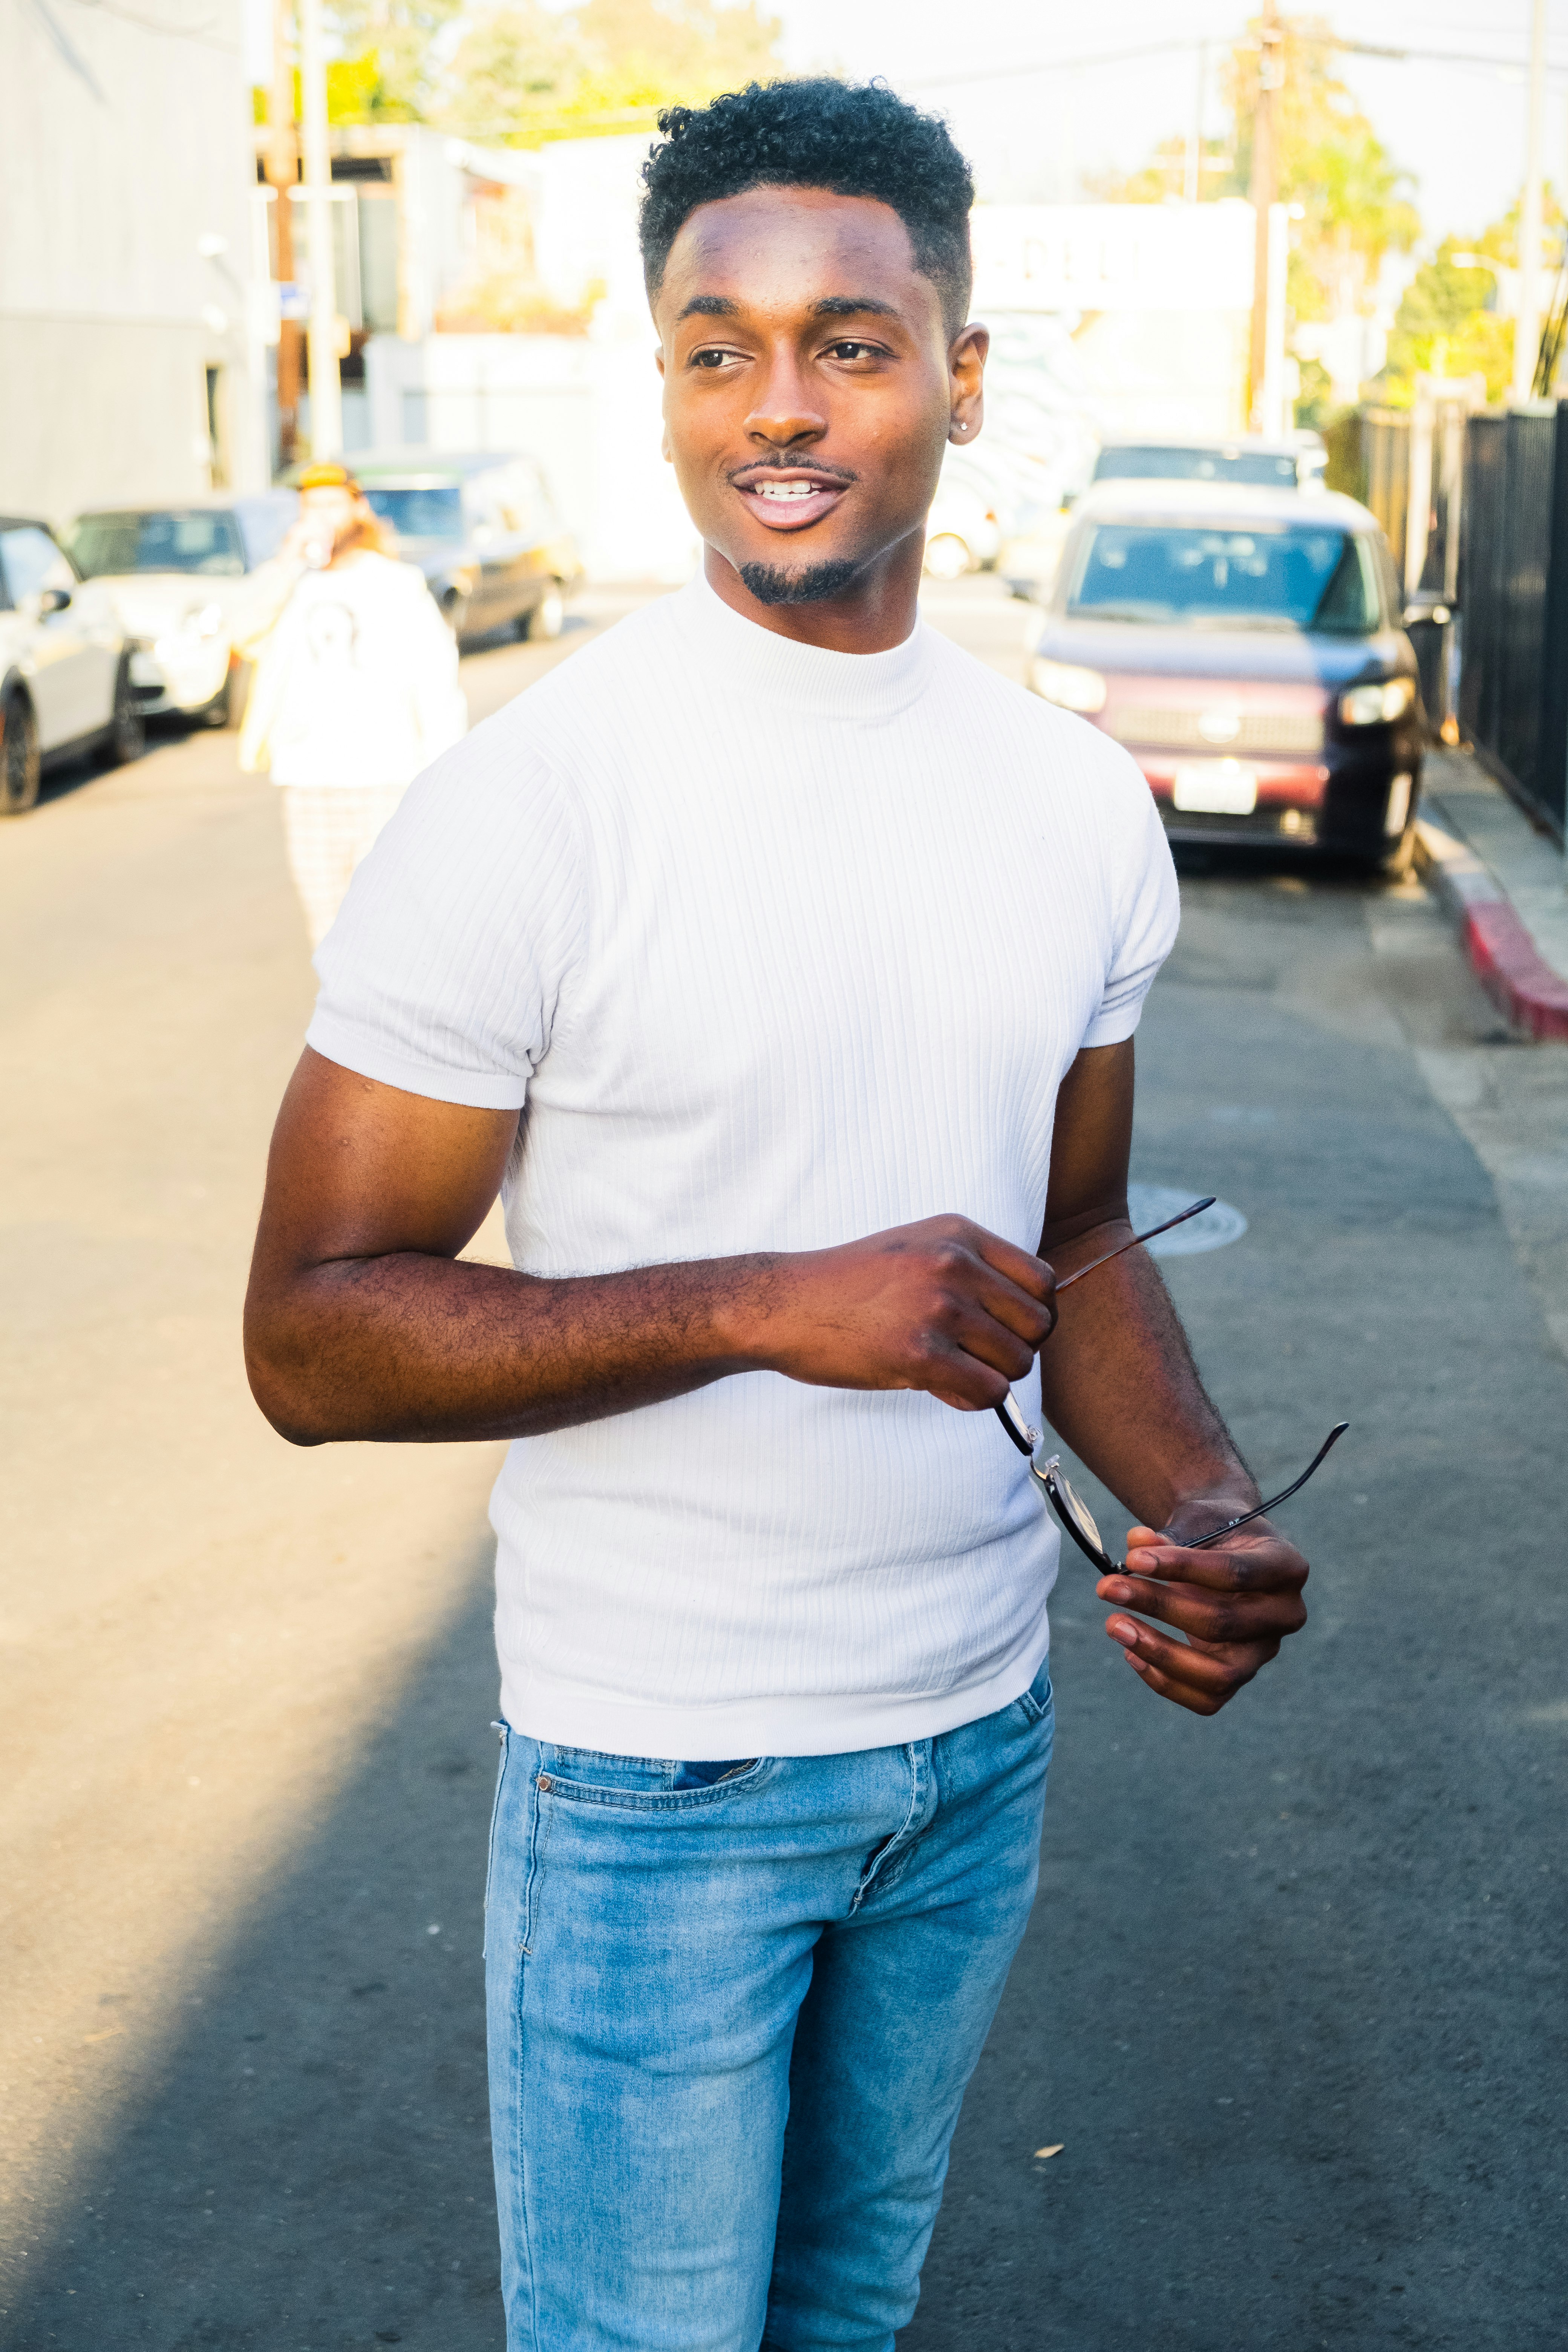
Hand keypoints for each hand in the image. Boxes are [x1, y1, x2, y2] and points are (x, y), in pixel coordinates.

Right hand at [751, 1214, 1055, 1411]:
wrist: (783, 1305)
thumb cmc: (846, 1285)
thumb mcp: (914, 1248)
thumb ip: (967, 1270)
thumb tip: (1019, 1321)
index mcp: (959, 1235)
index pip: (1042, 1280)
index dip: (1030, 1314)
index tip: (1002, 1329)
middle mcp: (956, 1264)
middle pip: (1039, 1323)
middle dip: (1016, 1349)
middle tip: (979, 1358)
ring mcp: (939, 1308)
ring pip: (1017, 1361)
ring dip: (994, 1377)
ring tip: (955, 1373)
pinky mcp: (920, 1354)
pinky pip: (988, 1391)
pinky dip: (974, 1400)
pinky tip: (943, 1390)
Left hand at [1096, 1516, 1308, 1715]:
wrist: (1230, 1547)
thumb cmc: (1215, 1532)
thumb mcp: (1199, 1522)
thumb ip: (1169, 1536)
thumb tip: (1136, 1545)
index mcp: (1286, 1568)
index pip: (1234, 1573)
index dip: (1181, 1567)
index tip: (1132, 1558)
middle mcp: (1285, 1615)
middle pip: (1222, 1623)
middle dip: (1159, 1606)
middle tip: (1108, 1587)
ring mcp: (1265, 1652)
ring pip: (1219, 1675)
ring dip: (1159, 1652)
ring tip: (1114, 1624)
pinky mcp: (1241, 1675)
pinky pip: (1207, 1699)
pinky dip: (1165, 1681)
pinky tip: (1131, 1653)